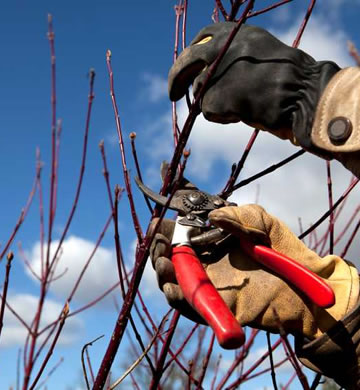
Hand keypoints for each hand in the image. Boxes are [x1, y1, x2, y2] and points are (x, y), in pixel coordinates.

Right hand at [149, 205, 357, 339]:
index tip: (160, 204)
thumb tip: (211, 216)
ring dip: (161, 267)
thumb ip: (236, 215)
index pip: (183, 223)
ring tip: (163, 260)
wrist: (302, 286)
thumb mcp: (261, 221)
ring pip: (172, 275)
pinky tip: (172, 286)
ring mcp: (207, 280)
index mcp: (212, 236)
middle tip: (158, 238)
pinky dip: (174, 295)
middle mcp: (205, 257)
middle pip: (171, 250)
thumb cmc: (282, 249)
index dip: (170, 214)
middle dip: (158, 242)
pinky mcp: (212, 303)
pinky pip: (186, 302)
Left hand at [168, 22, 339, 150]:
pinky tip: (242, 114)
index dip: (188, 58)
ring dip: (212, 102)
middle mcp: (221, 46)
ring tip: (241, 105)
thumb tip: (206, 73)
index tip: (185, 68)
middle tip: (172, 95)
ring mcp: (217, 71)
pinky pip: (207, 111)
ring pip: (198, 92)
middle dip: (175, 79)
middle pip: (185, 63)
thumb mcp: (257, 53)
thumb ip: (232, 56)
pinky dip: (221, 116)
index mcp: (234, 32)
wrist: (303, 93)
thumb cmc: (288, 78)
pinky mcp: (216, 95)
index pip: (200, 39)